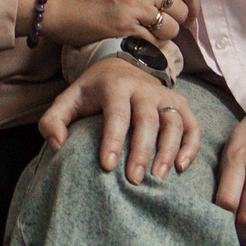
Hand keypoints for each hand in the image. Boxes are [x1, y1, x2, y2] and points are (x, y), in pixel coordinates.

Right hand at [26, 0, 194, 46]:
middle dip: (179, 24)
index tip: (190, 16)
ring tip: (148, 38)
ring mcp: (134, 7)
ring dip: (164, 38)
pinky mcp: (124, 28)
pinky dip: (149, 48)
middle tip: (167, 31)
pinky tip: (137, 45)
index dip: (193, 5)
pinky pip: (152, 43)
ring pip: (170, 29)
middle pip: (182, 9)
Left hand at [38, 60, 202, 181]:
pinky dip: (191, 145)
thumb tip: (58, 146)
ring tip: (159, 178)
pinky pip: (192, 125)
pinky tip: (181, 166)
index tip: (107, 166)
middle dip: (142, 150)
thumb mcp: (68, 99)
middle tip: (134, 179)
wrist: (121, 65)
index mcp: (115, 86)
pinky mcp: (180, 104)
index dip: (113, 139)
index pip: (116, 113)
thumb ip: (54, 121)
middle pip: (148, 120)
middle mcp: (144, 88)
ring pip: (173, 122)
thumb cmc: (93, 91)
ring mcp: (165, 96)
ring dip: (168, 150)